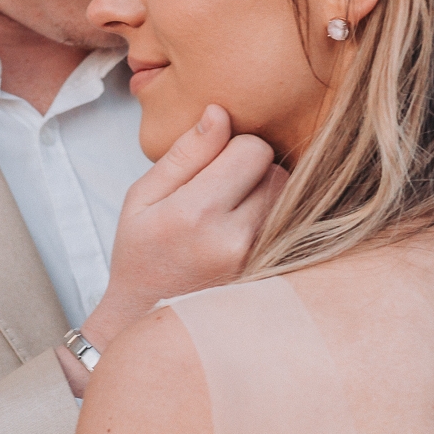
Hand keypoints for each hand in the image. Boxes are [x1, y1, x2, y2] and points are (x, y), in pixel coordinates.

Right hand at [56, 105, 286, 395]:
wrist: (147, 321)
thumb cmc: (142, 254)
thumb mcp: (143, 197)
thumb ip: (185, 153)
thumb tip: (220, 112)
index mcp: (194, 214)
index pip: (252, 149)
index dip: (235, 148)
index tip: (215, 165)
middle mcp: (232, 241)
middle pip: (277, 172)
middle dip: (254, 172)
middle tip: (223, 192)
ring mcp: (257, 264)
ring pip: (288, 200)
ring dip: (267, 198)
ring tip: (234, 216)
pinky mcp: (271, 279)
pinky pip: (292, 230)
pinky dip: (275, 224)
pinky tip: (246, 236)